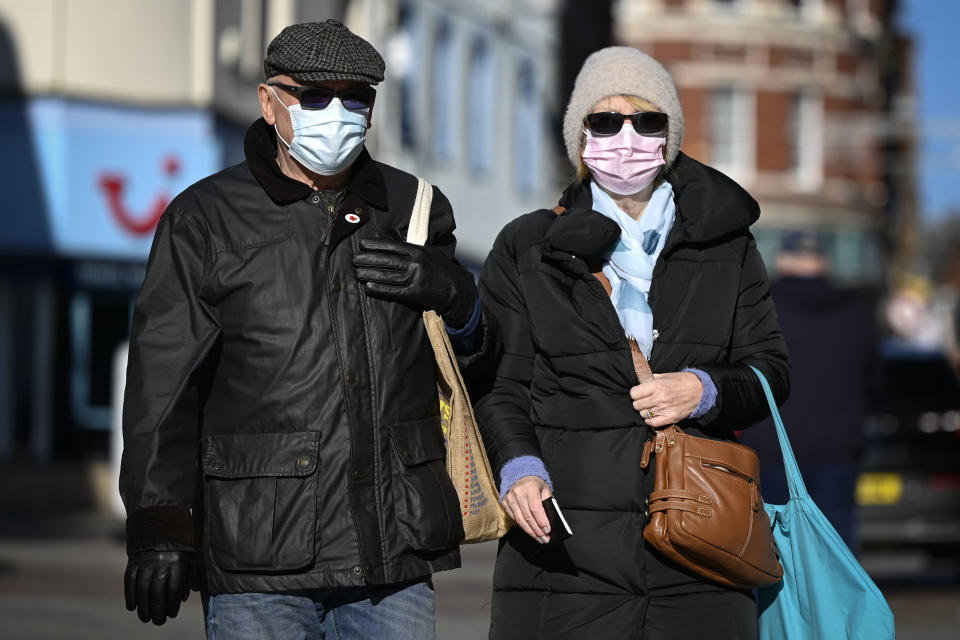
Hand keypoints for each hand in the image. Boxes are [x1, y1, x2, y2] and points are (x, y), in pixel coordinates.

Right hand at [124, 550, 193, 624]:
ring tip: (145, 618)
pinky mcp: (133, 561)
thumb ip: (190, 577)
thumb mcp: (190, 558)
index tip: (172, 614)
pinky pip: (129, 581)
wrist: (161, 525)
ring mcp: (146, 562)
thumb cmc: (179, 547)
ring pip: (142, 588)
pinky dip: (129, 595)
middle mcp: (161, 562)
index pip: (174, 589)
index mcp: (178, 562)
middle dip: (157, 610)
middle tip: (158, 621)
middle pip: (157, 592)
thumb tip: (183, 599)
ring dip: (143, 606)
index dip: (172, 605)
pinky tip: (132, 607)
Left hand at [353, 238, 477, 327]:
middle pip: (386, 260)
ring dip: (368, 274)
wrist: (457, 289)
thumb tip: (391, 243)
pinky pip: (394, 291)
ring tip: (356, 273)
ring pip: (387, 275)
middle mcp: (416, 262)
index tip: (362, 245)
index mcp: (418, 250)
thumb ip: (412, 249)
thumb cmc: (440, 270)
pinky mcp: (416, 293)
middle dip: (367, 259)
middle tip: (353, 259)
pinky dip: (380, 289)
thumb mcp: (429, 253)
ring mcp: (416, 278)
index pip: (391, 246)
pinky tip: (368, 287)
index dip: (375, 245)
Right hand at [501, 476, 552, 543]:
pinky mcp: (505, 504)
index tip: (547, 530)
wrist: (520, 476)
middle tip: (545, 539)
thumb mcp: (545, 490)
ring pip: (520, 520)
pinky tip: (530, 531)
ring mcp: (510, 499)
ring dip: (530, 532)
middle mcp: (518, 493)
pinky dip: (523, 527)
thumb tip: (551, 522)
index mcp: (530, 488)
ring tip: (539, 538)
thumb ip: (548, 504)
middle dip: (537, 530)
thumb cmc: (535, 484)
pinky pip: (515, 519)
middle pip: (528, 517)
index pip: (535, 508)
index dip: (541, 521)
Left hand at [629, 371, 702, 428]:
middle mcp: (659, 398)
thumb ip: (650, 380)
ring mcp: (664, 409)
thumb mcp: (665, 376)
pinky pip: (652, 423)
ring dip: (645, 411)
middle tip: (644, 400)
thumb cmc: (682, 381)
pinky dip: (650, 420)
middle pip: (637, 405)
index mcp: (656, 385)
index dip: (635, 393)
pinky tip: (653, 415)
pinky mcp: (670, 418)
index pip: (634, 394)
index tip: (639, 393)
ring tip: (651, 406)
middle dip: (639, 402)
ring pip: (643, 414)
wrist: (700, 390)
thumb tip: (639, 383)